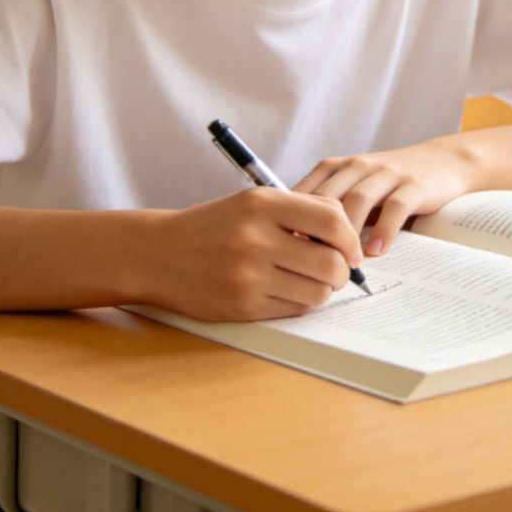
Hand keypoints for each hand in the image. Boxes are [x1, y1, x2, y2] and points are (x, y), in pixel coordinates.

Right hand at [150, 187, 363, 321]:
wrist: (160, 253)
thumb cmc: (216, 226)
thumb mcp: (254, 202)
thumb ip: (301, 210)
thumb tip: (349, 233)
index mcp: (263, 204)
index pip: (332, 221)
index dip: (351, 238)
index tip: (351, 248)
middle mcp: (255, 238)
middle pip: (331, 263)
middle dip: (343, 271)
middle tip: (338, 270)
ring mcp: (248, 275)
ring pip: (317, 292)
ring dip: (323, 290)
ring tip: (310, 280)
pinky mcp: (242, 306)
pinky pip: (294, 309)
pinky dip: (300, 302)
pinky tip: (287, 290)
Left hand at [292, 137, 473, 255]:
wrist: (441, 161)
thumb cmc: (388, 183)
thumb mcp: (354, 188)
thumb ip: (328, 209)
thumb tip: (293, 245)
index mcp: (337, 167)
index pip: (305, 192)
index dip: (293, 222)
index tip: (286, 251)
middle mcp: (358, 166)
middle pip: (328, 197)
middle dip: (317, 231)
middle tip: (311, 264)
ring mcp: (386, 173)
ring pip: (358, 200)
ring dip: (349, 235)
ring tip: (346, 264)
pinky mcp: (414, 185)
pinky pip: (395, 207)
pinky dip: (384, 231)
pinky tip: (376, 252)